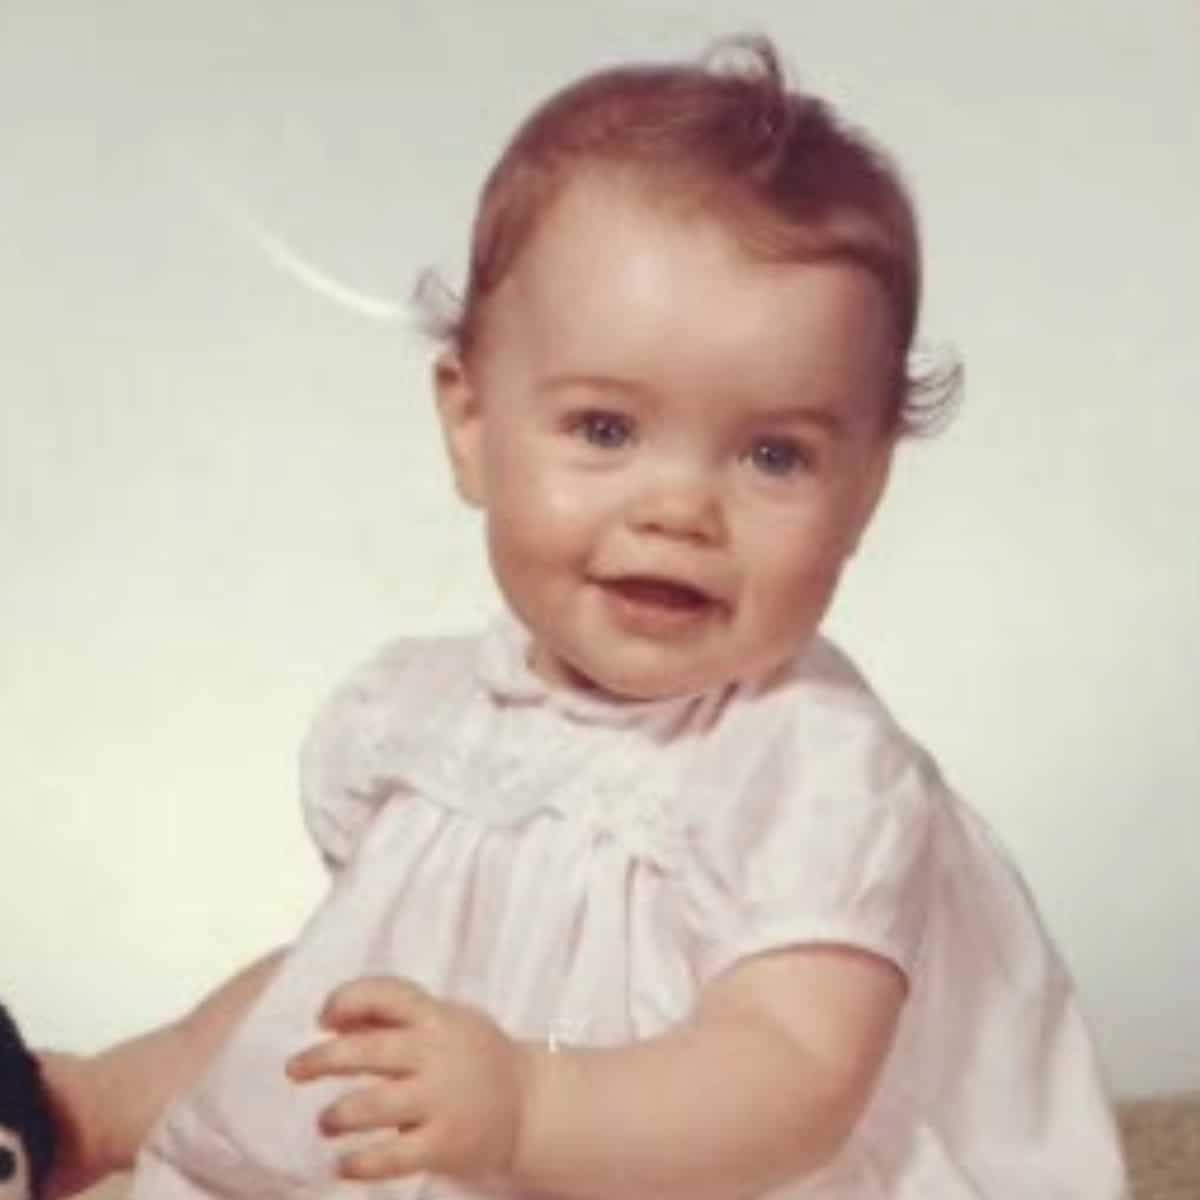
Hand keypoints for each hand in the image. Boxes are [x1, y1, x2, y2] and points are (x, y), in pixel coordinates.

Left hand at [286, 977, 532, 1183]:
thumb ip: (393, 1017)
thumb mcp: (441, 1023)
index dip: (348, 998)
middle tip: (294, 1069)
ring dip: (340, 1113)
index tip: (323, 1017)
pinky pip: (394, 1157)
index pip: (387, 993)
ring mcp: (442, 1099)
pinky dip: (362, 1162)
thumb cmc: (470, 1056)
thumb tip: (331, 1018)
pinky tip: (344, 1164)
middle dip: (324, 1058)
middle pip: (370, 1049)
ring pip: (376, 1104)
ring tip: (325, 1122)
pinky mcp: (445, 1143)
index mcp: (435, 1017)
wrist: (529, 1105)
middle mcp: (437, 1053)